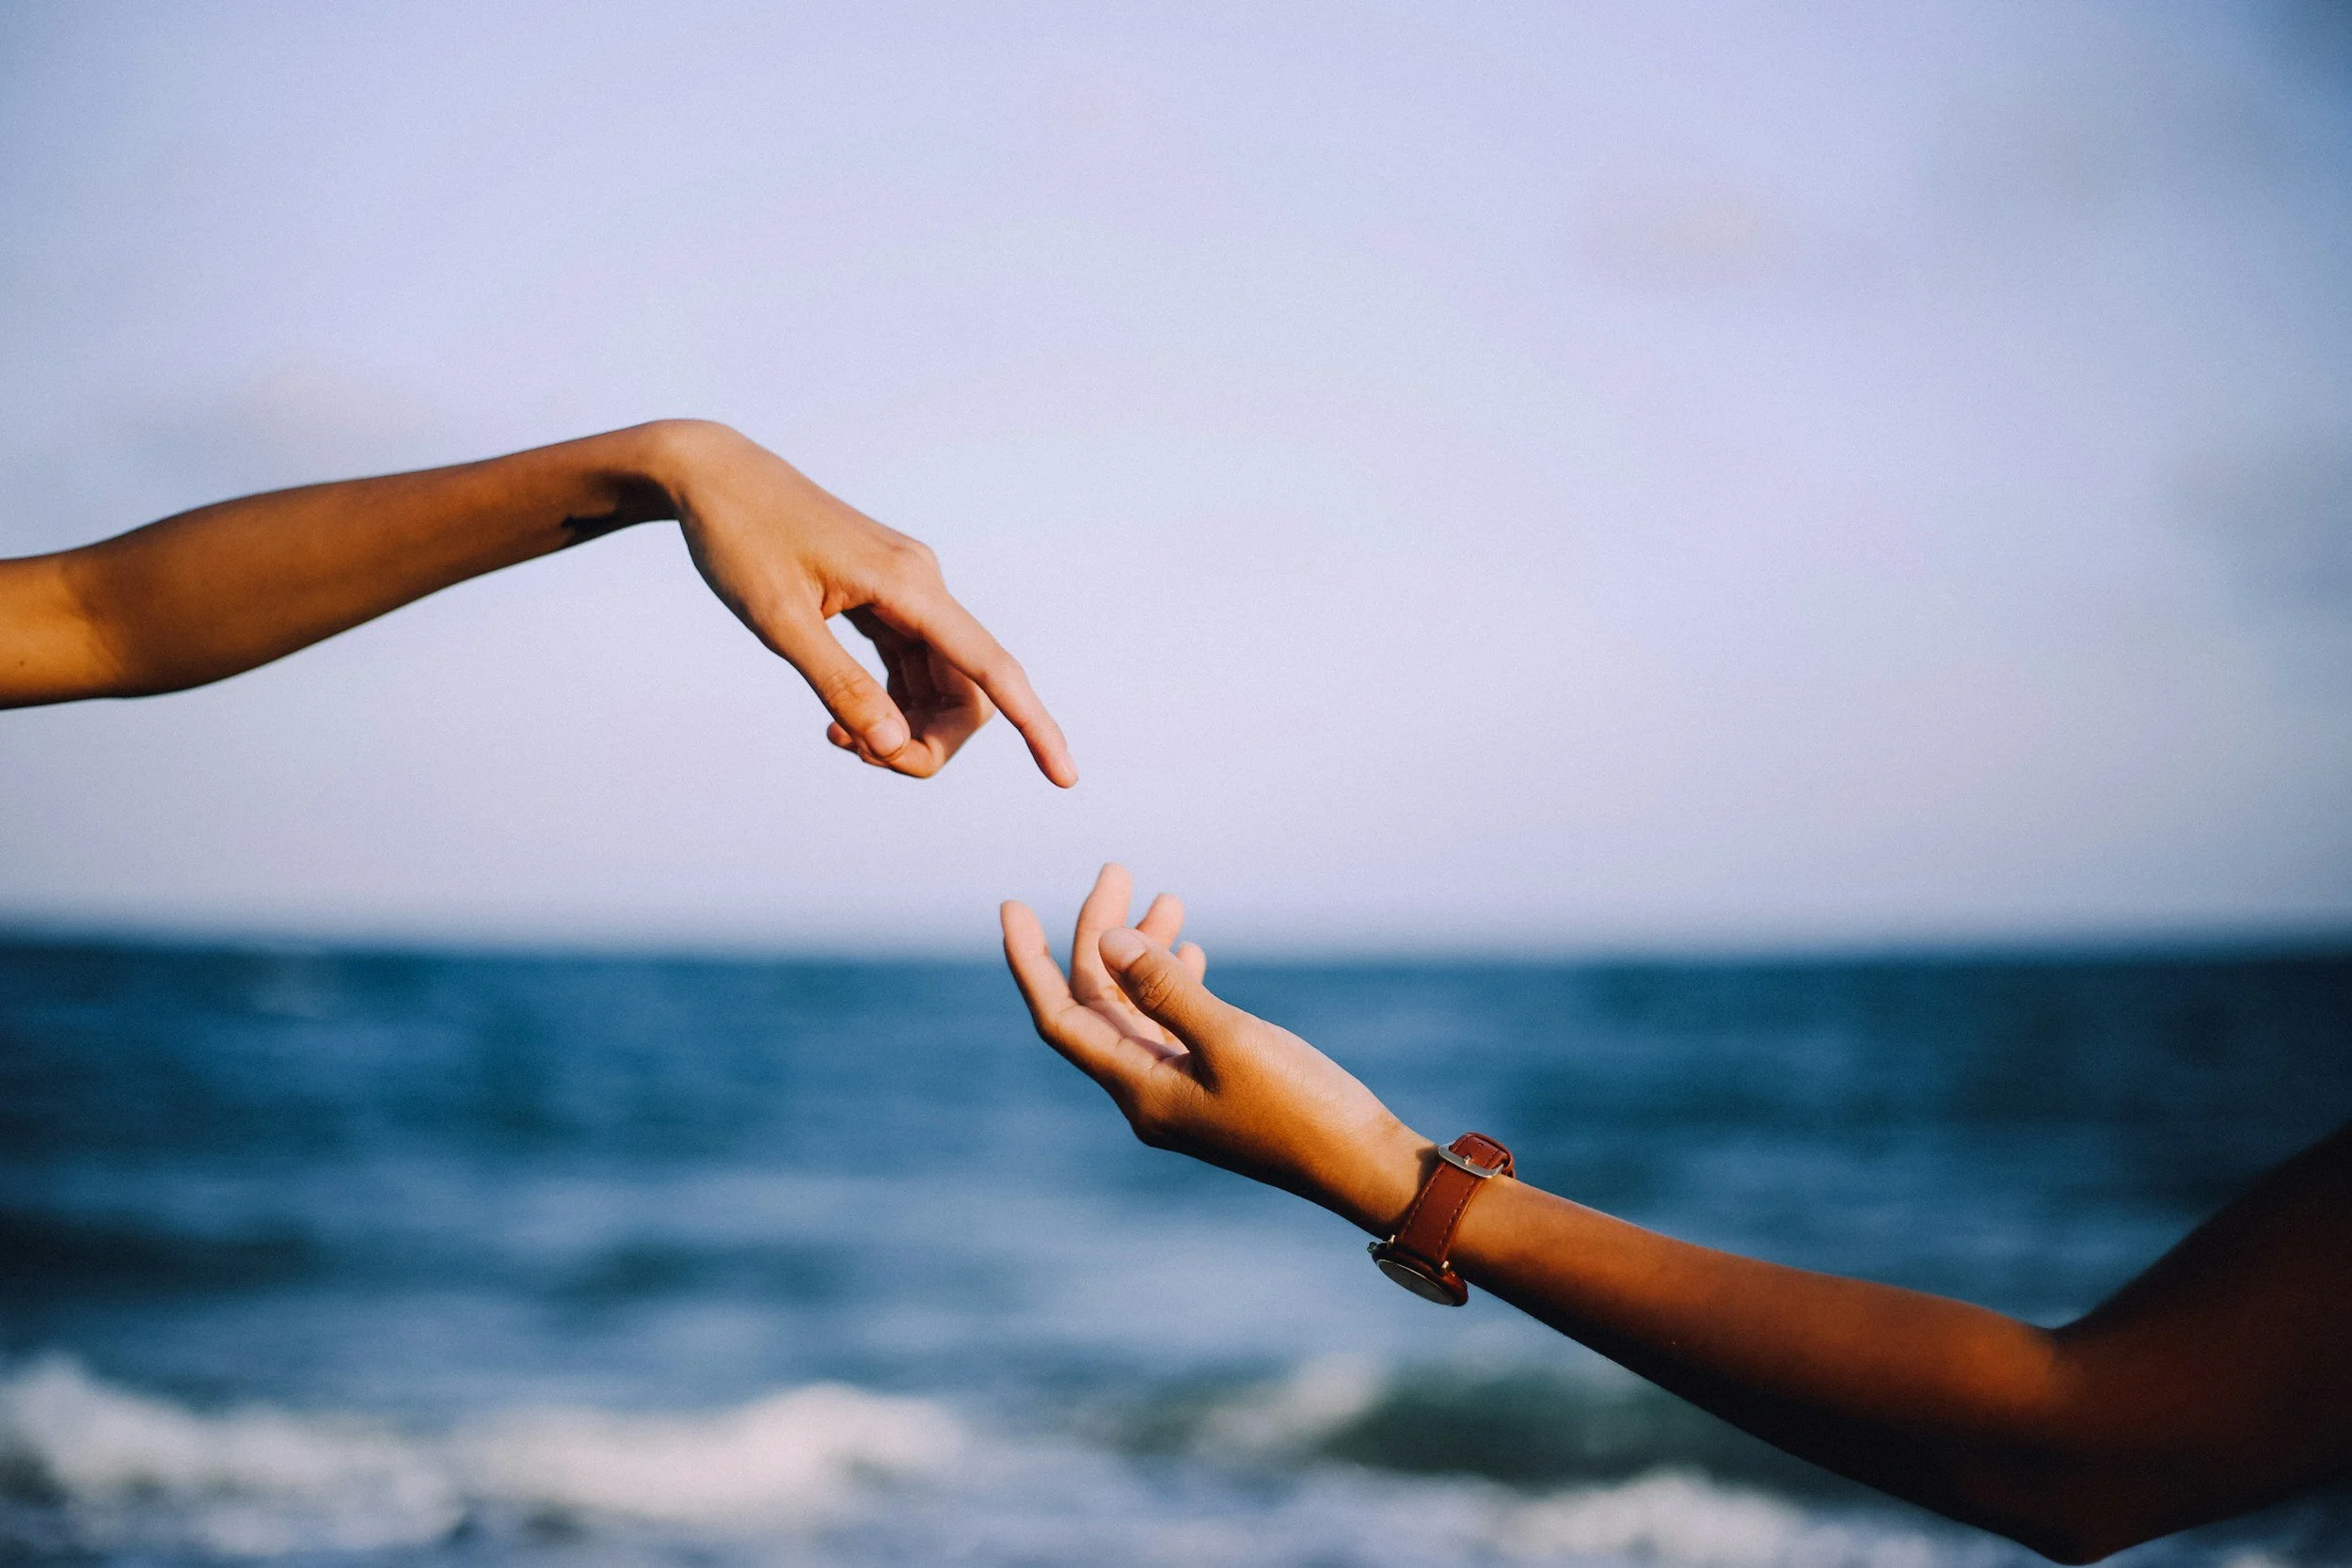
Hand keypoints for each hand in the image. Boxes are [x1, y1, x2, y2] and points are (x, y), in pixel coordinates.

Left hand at [658, 422, 1075, 784]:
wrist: (712, 476)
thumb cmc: (739, 541)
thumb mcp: (779, 621)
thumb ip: (839, 685)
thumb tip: (891, 744)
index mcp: (909, 585)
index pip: (991, 668)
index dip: (1034, 726)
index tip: (1066, 778)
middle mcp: (922, 584)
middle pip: (967, 690)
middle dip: (930, 742)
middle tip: (861, 759)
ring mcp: (906, 590)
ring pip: (939, 683)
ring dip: (905, 728)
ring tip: (840, 741)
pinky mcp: (884, 596)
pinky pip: (911, 665)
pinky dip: (889, 703)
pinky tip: (843, 723)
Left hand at [1001, 864, 1432, 1233]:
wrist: (1359, 1165)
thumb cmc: (1300, 1109)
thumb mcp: (1231, 1040)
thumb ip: (1167, 989)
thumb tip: (1109, 942)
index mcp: (1138, 1089)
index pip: (1060, 1017)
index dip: (1030, 962)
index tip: (1011, 905)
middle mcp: (1146, 1092)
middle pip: (1099, 1002)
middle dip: (1101, 934)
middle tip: (1118, 870)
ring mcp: (1179, 1090)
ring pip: (1138, 1009)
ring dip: (1145, 951)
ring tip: (1167, 897)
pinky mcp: (1213, 1085)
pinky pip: (1172, 1026)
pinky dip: (1175, 981)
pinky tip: (1191, 949)